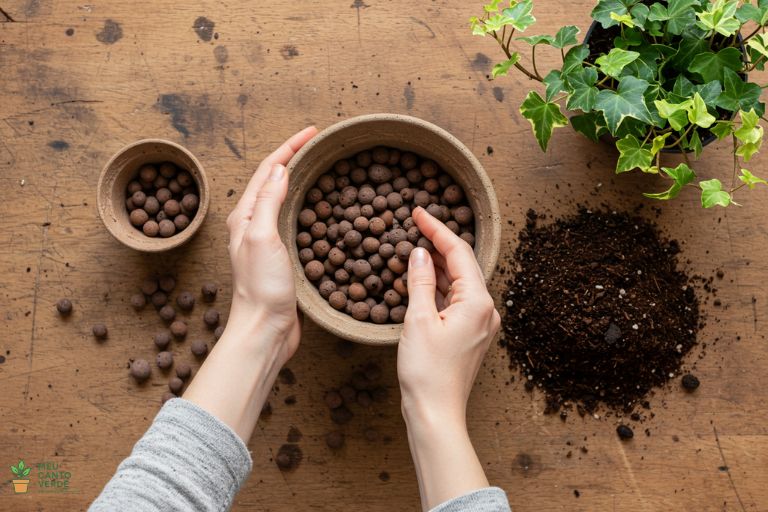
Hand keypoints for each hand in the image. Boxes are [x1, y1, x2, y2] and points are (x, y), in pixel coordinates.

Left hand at [225, 126, 317, 364]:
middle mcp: (254, 225)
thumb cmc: (261, 287)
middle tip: (319, 144)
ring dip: (302, 179)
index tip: (313, 131)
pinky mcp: (283, 256)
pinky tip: (322, 208)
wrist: (265, 330)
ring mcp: (268, 241)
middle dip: (295, 157)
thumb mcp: (262, 237)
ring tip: (323, 167)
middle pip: (275, 180)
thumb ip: (268, 201)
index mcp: (245, 216)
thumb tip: (279, 168)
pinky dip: (309, 205)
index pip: (268, 170)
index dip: (289, 147)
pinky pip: (295, 220)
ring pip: (286, 199)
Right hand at [397, 206, 499, 510]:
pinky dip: (439, 287)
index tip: (417, 212)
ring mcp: (480, 323)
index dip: (436, 229)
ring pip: (459, 282)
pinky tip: (421, 280)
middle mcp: (486, 310)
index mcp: (478, 301)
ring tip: (414, 248)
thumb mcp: (418, 320)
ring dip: (437, 265)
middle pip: (462, 265)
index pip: (458, 252)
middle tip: (415, 225)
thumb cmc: (427, 371)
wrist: (436, 412)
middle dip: (438, 243)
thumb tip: (418, 252)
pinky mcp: (471, 335)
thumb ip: (419, 281)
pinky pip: (456, 300)